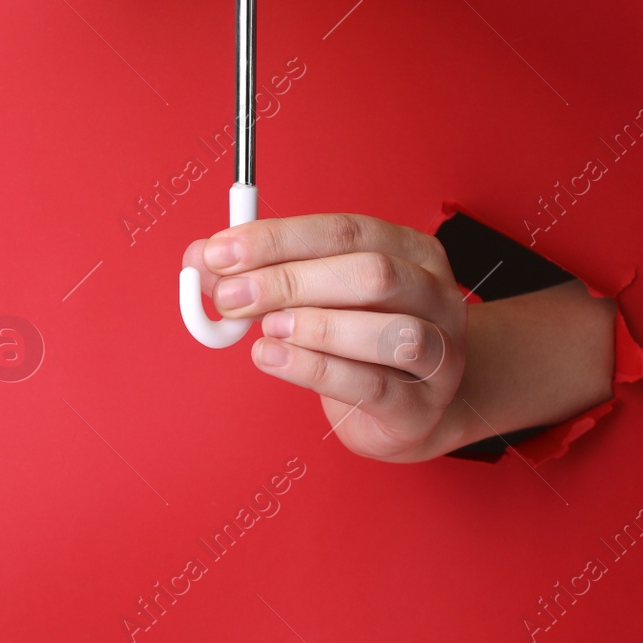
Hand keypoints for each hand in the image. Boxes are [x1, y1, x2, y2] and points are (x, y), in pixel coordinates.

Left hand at [183, 213, 473, 462]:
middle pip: (371, 274)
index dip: (278, 239)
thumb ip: (258, 273)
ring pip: (388, 330)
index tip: (222, 252)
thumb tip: (201, 260)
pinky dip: (314, 369)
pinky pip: (371, 384)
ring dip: (314, 326)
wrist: (406, 411)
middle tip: (231, 297)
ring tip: (265, 330)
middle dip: (289, 281)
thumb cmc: (358, 343)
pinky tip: (273, 359)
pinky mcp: (421, 406)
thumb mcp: (312, 297)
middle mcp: (435, 295)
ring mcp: (440, 353)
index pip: (345, 231)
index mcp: (411, 251)